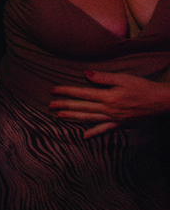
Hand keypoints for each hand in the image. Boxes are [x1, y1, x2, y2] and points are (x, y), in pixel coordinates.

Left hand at [51, 68, 169, 137]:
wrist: (161, 102)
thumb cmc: (143, 87)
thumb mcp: (124, 78)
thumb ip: (103, 77)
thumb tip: (86, 74)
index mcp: (108, 97)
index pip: (82, 93)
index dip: (67, 91)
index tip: (53, 90)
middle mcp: (108, 109)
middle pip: (82, 107)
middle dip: (65, 106)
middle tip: (50, 106)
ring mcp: (114, 118)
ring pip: (89, 118)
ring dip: (74, 117)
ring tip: (60, 117)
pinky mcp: (121, 123)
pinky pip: (105, 129)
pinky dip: (94, 132)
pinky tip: (85, 136)